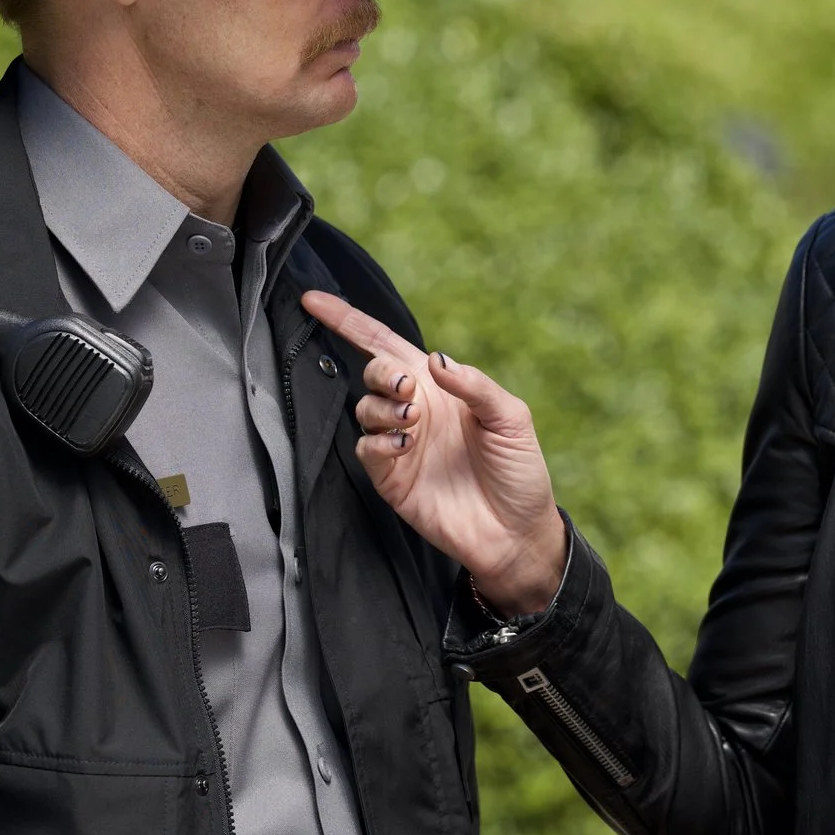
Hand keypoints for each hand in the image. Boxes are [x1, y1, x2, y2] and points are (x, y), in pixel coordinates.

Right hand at [301, 290, 565, 615]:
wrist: (517, 533)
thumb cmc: (520, 471)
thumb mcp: (511, 419)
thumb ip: (475, 385)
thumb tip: (436, 359)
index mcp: (440, 387)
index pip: (387, 344)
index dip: (349, 321)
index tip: (314, 300)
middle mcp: (415, 410)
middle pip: (373, 372)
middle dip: (381, 371)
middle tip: (407, 389)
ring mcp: (400, 444)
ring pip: (364, 408)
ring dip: (382, 406)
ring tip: (412, 421)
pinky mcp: (392, 478)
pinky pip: (367, 448)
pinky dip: (379, 441)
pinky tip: (405, 446)